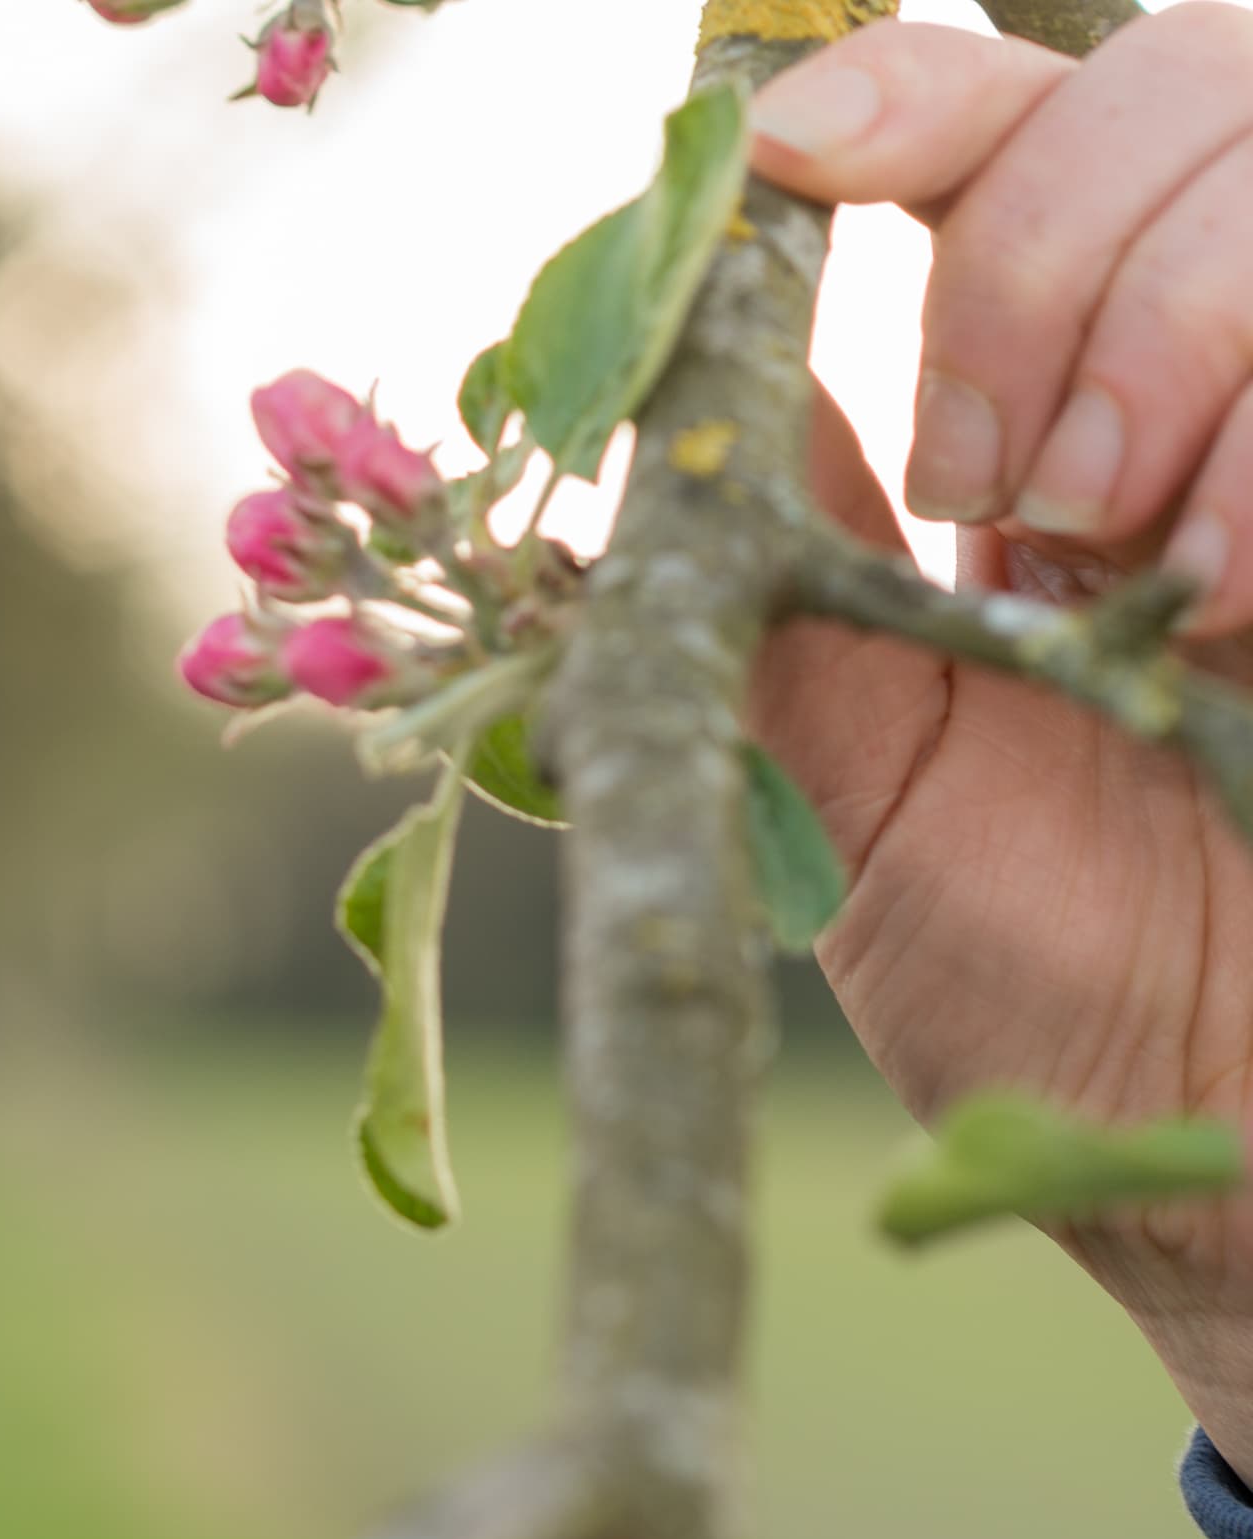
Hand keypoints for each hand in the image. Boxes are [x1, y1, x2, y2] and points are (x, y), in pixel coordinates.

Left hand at [743, 8, 1252, 1458]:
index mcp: (1047, 391)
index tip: (795, 154)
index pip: (986, 113)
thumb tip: (645, 354)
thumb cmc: (1042, 963)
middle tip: (1002, 488)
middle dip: (1050, 258)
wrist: (1230, 1134)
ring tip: (1148, 572)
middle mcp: (1223, 357)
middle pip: (1171, 76)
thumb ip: (768, 551)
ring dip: (1187, 339)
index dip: (892, 94)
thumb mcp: (845, 754)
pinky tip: (1248, 613)